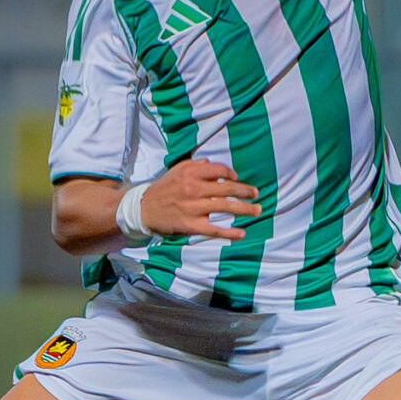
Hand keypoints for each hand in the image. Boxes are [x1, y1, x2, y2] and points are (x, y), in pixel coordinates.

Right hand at [141, 159, 261, 241]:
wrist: (143, 209)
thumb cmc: (163, 189)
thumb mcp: (176, 170)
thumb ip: (196, 166)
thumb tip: (214, 166)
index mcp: (190, 173)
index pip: (220, 170)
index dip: (232, 175)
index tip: (237, 179)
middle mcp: (192, 188)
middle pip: (227, 188)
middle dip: (245, 191)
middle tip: (256, 194)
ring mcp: (192, 208)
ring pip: (225, 207)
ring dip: (245, 209)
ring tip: (257, 210)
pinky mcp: (190, 225)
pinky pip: (214, 229)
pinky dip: (230, 232)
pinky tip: (242, 233)